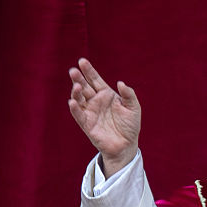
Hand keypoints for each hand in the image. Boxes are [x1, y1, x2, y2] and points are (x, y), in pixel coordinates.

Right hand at [68, 58, 140, 175]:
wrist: (126, 145)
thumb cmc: (130, 125)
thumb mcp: (133, 107)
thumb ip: (129, 94)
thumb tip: (120, 83)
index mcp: (106, 94)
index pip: (95, 79)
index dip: (88, 71)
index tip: (82, 61)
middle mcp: (96, 101)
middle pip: (84, 87)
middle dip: (78, 79)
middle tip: (73, 71)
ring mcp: (90, 112)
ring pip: (79, 99)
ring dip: (76, 92)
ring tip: (76, 86)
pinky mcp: (87, 124)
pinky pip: (78, 115)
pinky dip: (75, 108)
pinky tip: (72, 101)